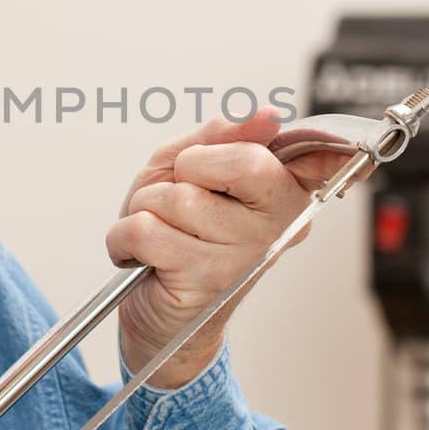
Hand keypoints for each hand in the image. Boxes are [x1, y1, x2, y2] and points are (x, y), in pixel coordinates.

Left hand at [107, 107, 353, 388]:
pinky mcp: (206, 278)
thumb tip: (263, 116)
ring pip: (179, 197)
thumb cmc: (176, 236)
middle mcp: (278, 224)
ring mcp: (244, 254)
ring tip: (159, 233)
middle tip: (181, 197)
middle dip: (187, 169)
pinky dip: (125, 237)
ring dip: (146, 209)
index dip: (300, 136)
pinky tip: (140, 255)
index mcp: (284, 191)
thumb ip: (218, 138)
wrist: (159, 313)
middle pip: (241, 161)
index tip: (276, 126)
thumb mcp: (190, 171)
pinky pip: (146, 230)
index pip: (303, 149)